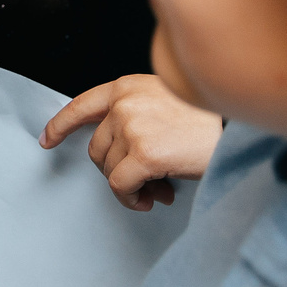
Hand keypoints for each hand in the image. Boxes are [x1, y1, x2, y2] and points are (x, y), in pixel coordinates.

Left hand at [40, 74, 222, 210]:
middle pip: (96, 148)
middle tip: (145, 182)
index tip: (47, 139)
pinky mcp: (143, 153)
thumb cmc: (207, 122)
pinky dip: (132, 199)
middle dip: (116, 169)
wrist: (238, 132)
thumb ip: (134, 118)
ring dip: (130, 186)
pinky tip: (152, 199)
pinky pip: (120, 187)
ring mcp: (132, 126)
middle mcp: (125, 103)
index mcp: (128, 87)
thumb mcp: (165, 104)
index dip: (61, 124)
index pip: (82, 104)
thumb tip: (116, 158)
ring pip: (109, 170)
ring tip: (158, 188)